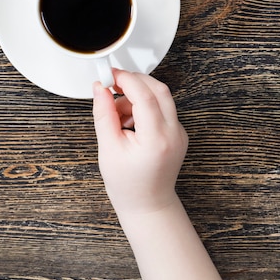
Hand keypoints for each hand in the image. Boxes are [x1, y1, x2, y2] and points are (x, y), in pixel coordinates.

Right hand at [92, 70, 187, 217]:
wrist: (147, 204)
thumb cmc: (127, 184)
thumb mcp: (108, 148)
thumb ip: (104, 114)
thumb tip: (100, 89)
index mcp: (157, 139)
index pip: (145, 96)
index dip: (125, 79)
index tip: (109, 75)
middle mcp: (173, 133)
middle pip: (158, 90)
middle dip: (133, 81)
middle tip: (112, 85)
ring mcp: (179, 132)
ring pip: (160, 97)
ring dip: (136, 95)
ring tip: (117, 116)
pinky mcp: (177, 132)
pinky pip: (161, 108)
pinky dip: (143, 106)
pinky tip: (128, 123)